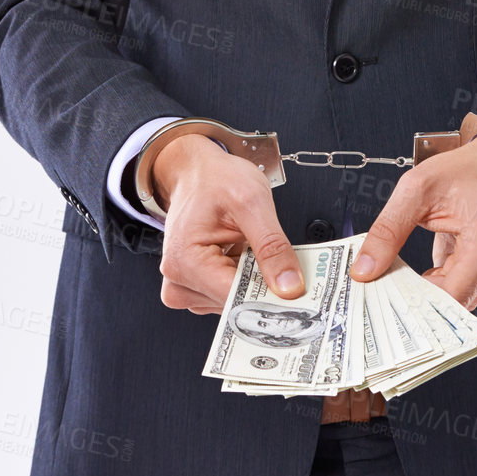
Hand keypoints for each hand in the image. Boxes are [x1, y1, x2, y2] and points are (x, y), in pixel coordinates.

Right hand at [150, 133, 306, 314]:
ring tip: (251, 246)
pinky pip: (228, 295)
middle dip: (263, 286)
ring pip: (234, 303)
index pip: (235, 300)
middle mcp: (178, 280)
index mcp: (185, 261)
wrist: (196, 171)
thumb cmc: (214, 179)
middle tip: (280, 259)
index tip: (298, 293)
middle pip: (235, 305)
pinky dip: (244, 278)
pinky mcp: (194, 286)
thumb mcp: (252, 202)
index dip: (270, 297)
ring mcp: (184, 286)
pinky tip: (243, 253)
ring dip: (252, 280)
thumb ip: (272, 246)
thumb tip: (289, 286)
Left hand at [348, 113, 476, 310]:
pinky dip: (429, 288)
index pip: (449, 298)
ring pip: (447, 305)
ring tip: (395, 275)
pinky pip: (452, 296)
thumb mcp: (417, 190)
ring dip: (419, 294)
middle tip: (377, 287)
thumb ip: (388, 230)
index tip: (380, 296)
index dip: (412, 303)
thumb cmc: (465, 172)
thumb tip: (364, 269)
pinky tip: (413, 275)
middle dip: (409, 300)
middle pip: (447, 306)